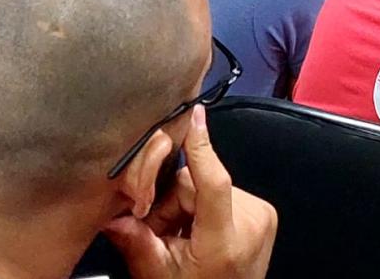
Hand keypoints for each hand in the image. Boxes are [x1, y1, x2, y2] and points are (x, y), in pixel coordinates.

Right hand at [103, 105, 276, 278]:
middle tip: (162, 234)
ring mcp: (262, 216)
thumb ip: (137, 243)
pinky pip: (224, 193)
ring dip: (188, 206)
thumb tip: (113, 217)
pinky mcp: (265, 213)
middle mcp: (250, 223)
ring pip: (207, 186)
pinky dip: (207, 208)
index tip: (194, 116)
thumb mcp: (159, 276)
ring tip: (183, 239)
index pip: (213, 181)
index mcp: (225, 241)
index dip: (200, 147)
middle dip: (172, 203)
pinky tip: (200, 234)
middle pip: (195, 184)